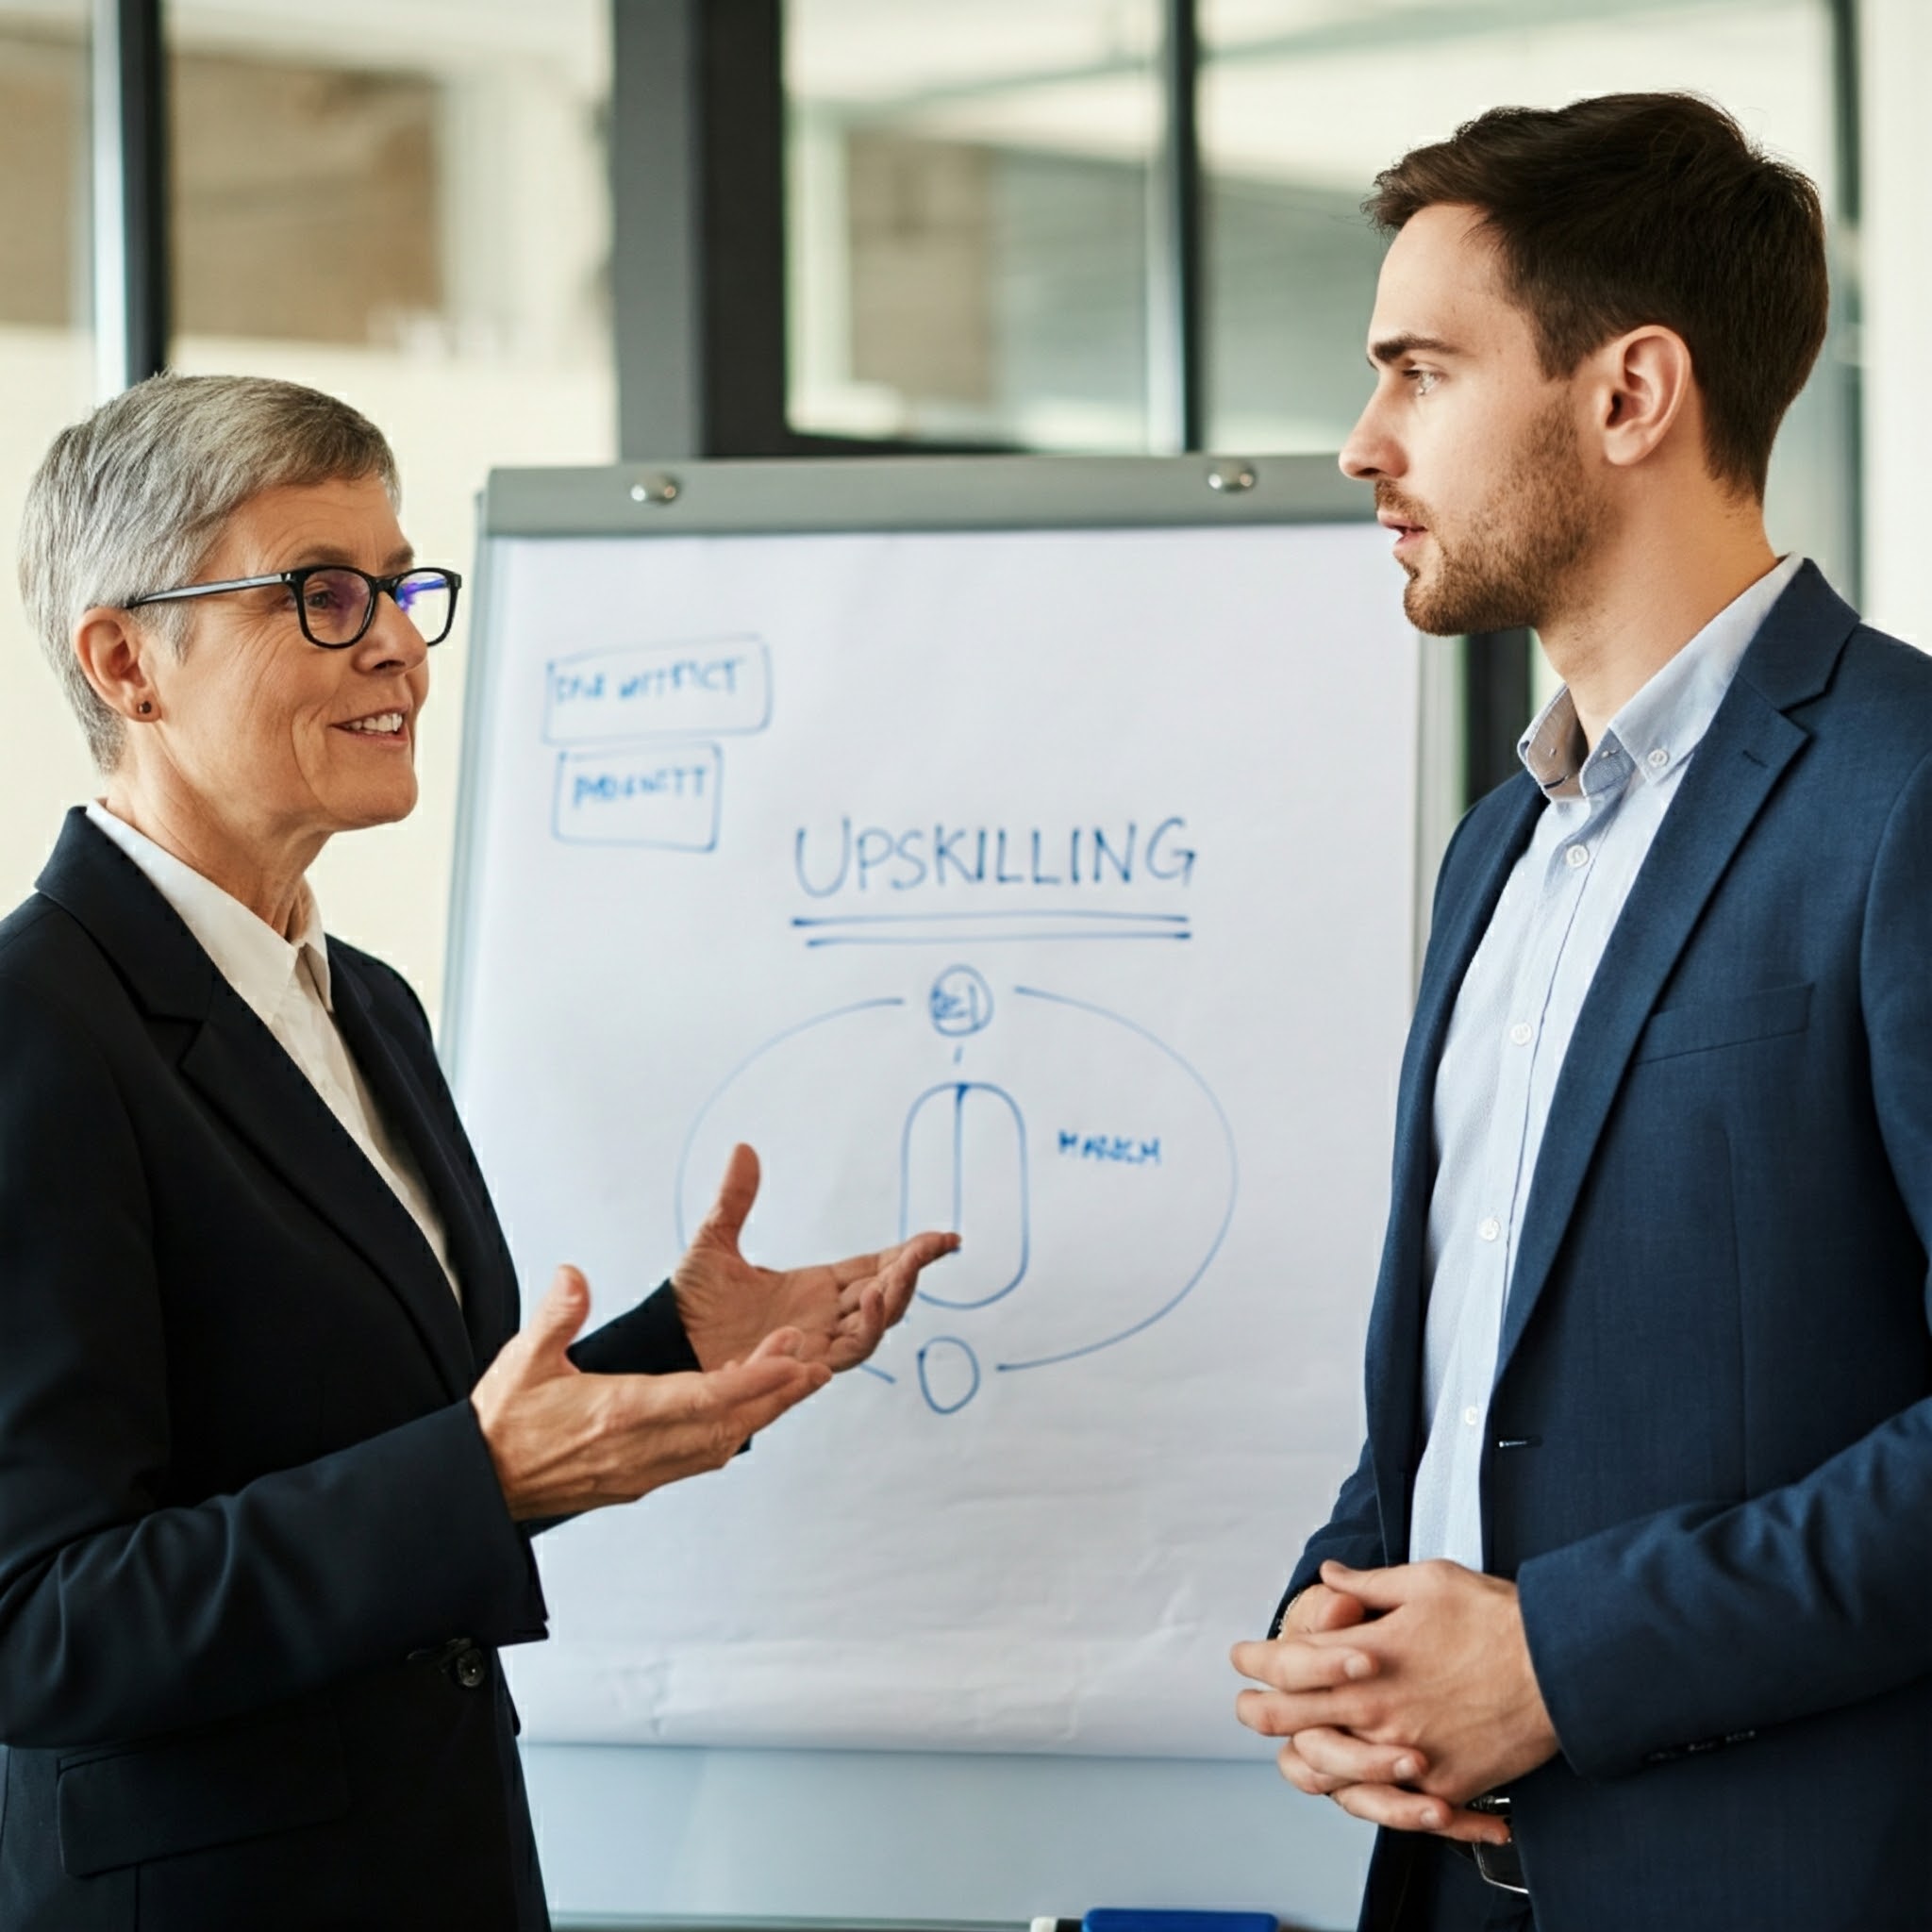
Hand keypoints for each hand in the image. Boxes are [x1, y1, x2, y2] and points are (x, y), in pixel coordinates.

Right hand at [472, 1265, 830, 1519]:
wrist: (480, 1487)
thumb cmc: (502, 1421)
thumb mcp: (523, 1359)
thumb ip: (556, 1314)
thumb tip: (576, 1275)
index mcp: (620, 1412)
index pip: (704, 1397)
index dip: (756, 1380)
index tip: (794, 1361)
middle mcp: (642, 1448)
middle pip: (728, 1423)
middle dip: (775, 1395)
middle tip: (815, 1365)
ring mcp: (643, 1469)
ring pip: (720, 1444)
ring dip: (759, 1413)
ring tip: (794, 1381)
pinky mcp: (638, 1480)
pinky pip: (700, 1457)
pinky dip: (730, 1430)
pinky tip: (742, 1408)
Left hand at [673, 1144, 959, 1372]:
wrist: (663, 1346)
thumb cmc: (688, 1304)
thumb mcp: (713, 1242)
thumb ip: (735, 1200)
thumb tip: (744, 1149)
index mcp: (815, 1287)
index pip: (875, 1267)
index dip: (912, 1253)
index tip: (945, 1238)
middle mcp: (823, 1317)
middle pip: (886, 1295)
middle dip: (912, 1271)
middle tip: (933, 1247)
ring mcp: (816, 1343)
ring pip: (874, 1325)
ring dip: (892, 1299)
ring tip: (898, 1273)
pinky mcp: (802, 1366)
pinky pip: (846, 1352)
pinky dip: (864, 1329)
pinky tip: (870, 1302)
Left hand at [1234, 1559, 1558, 1840]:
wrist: (1561, 1668)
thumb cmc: (1496, 1618)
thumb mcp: (1426, 1580)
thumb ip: (1369, 1585)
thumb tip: (1330, 1577)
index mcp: (1367, 1655)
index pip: (1285, 1663)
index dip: (1254, 1659)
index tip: (1242, 1656)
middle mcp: (1376, 1709)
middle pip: (1288, 1720)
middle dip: (1257, 1710)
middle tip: (1247, 1703)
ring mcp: (1405, 1753)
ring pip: (1325, 1771)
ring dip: (1303, 1756)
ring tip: (1297, 1744)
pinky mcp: (1440, 1786)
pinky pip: (1385, 1802)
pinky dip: (1366, 1792)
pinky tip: (1358, 1779)